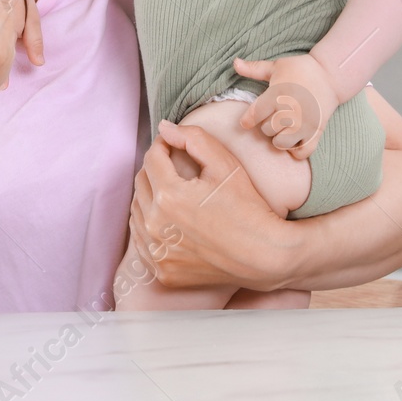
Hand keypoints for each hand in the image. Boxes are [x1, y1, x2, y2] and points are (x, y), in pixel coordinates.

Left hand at [128, 120, 291, 291]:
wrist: (264, 256)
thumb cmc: (248, 207)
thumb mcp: (225, 164)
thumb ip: (192, 139)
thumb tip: (163, 128)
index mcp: (168, 195)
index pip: (152, 158)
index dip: (164, 146)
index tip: (175, 146)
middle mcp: (155, 225)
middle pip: (141, 183)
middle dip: (156, 169)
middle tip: (177, 168)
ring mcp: (157, 253)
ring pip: (137, 211)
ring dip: (150, 196)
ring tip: (175, 193)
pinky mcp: (162, 272)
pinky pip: (142, 241)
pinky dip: (150, 226)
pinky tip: (170, 221)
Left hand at [234, 54, 340, 159]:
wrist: (331, 74)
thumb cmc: (301, 69)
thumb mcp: (277, 65)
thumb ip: (254, 68)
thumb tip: (235, 63)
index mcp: (278, 95)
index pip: (255, 115)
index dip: (247, 121)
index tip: (246, 122)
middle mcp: (290, 111)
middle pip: (267, 130)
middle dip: (266, 126)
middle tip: (273, 118)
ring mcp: (304, 123)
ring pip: (281, 143)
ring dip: (279, 138)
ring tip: (282, 130)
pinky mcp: (316, 132)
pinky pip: (302, 152)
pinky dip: (296, 150)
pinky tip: (294, 140)